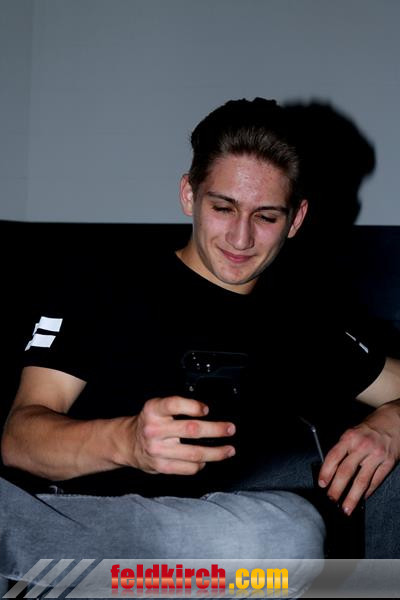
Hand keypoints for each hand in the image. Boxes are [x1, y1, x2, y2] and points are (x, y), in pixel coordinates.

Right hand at [127, 395, 235, 474]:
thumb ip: (178, 407)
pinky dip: (201, 464)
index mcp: (153, 410)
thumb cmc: (149, 423)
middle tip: (230, 429)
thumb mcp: (158, 408)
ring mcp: (158, 450)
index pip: (174, 404)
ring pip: (194, 453)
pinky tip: (206, 460)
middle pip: (191, 430)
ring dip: (216, 452)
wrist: (128, 443)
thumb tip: (207, 412)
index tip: (207, 409)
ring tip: (228, 450)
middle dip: (216, 430)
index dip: (193, 406)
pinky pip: (188, 468)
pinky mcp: (161, 467)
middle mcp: (154, 429)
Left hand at [318, 399, 399, 514]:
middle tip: (331, 500)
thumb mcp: (352, 433)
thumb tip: (331, 469)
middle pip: (346, 472)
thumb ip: (343, 449)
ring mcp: (376, 455)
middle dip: (337, 489)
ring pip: (361, 481)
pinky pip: (376, 481)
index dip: (326, 472)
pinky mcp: (388, 463)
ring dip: (352, 497)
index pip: (334, 457)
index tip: (322, 484)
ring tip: (346, 508)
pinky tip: (362, 498)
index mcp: (350, 438)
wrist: (394, 419)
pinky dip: (368, 492)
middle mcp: (362, 446)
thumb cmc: (371, 427)